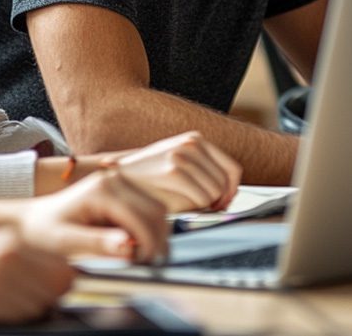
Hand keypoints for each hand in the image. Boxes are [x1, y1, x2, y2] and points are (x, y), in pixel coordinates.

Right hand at [0, 227, 74, 323]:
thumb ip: (23, 257)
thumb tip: (59, 276)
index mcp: (13, 239)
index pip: (63, 265)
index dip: (61, 282)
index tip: (51, 290)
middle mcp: (10, 254)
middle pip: (59, 285)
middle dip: (51, 298)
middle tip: (30, 302)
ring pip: (43, 304)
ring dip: (34, 311)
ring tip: (8, 306)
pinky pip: (21, 316)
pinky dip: (16, 319)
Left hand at [16, 168, 168, 262]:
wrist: (34, 220)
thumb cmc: (45, 231)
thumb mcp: (66, 242)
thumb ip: (97, 244)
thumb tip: (128, 246)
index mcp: (102, 190)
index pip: (142, 217)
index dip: (148, 245)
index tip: (143, 266)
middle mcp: (114, 179)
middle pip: (156, 211)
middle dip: (155, 241)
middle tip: (144, 265)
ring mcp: (120, 182)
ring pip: (158, 210)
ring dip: (155, 235)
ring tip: (138, 257)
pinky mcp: (124, 189)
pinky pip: (149, 210)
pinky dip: (149, 230)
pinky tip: (134, 245)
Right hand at [86, 131, 241, 212]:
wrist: (119, 180)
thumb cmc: (150, 180)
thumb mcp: (181, 169)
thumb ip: (205, 175)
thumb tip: (231, 194)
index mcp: (196, 140)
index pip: (232, 170)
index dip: (231, 191)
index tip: (220, 204)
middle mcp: (191, 143)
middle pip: (226, 183)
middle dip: (218, 201)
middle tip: (199, 209)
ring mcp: (182, 155)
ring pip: (216, 192)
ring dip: (204, 205)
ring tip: (183, 205)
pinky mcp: (174, 170)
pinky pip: (202, 199)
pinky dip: (194, 208)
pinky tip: (177, 206)